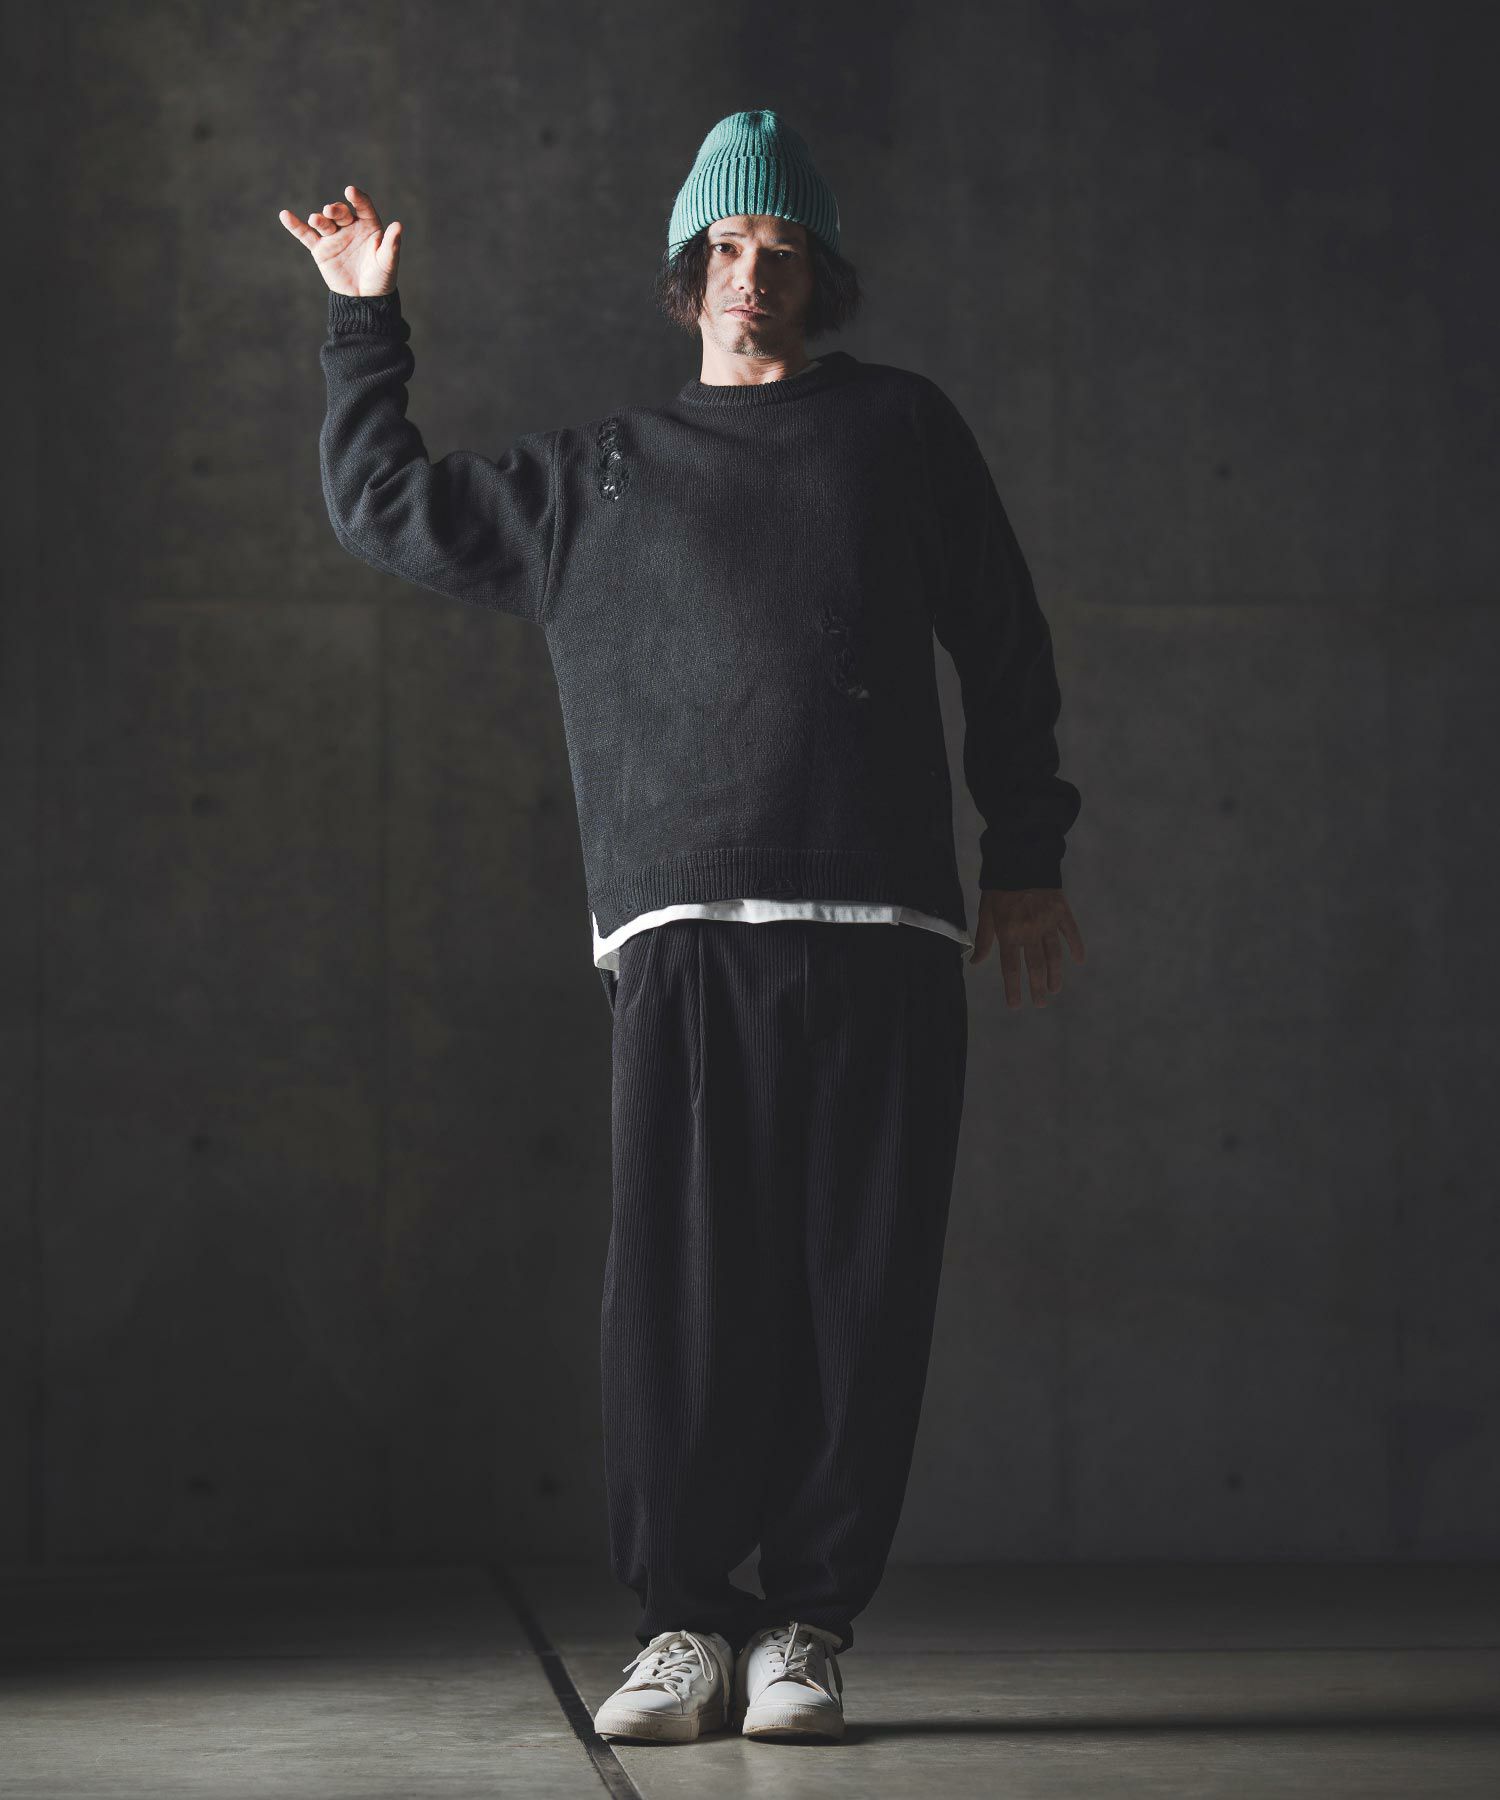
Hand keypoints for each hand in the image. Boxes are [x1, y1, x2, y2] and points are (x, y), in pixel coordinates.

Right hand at [276, 184, 401, 296]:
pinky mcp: (321, 249)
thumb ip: (392, 245)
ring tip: (317, 220)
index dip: (357, 198)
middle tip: (330, 211)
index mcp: (369, 226)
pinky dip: (295, 226)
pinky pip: (306, 235)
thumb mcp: (388, 263)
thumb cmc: (380, 279)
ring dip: (319, 219)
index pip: (363, 206)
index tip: (351, 192)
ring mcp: (334, 237)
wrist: (365, 300)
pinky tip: (284, 215)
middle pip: (341, 212)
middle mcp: (350, 227)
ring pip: (324, 223)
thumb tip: (399, 225)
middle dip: (335, 210)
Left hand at [969, 887, 1085, 1008]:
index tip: (1016, 1005)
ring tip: (1055, 989)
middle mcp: (1029, 932)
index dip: (1013, 988)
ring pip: (1054, 955)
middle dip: (1037, 988)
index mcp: (1008, 933)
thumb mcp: (985, 911)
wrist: (1020, 858)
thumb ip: (983, 938)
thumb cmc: (999, 886)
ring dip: (1056, 974)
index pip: (1011, 968)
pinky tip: (1079, 960)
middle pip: (1035, 967)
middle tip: (1041, 1004)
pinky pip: (1071, 933)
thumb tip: (975, 962)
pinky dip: (1076, 946)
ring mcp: (1048, 923)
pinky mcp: (1062, 911)